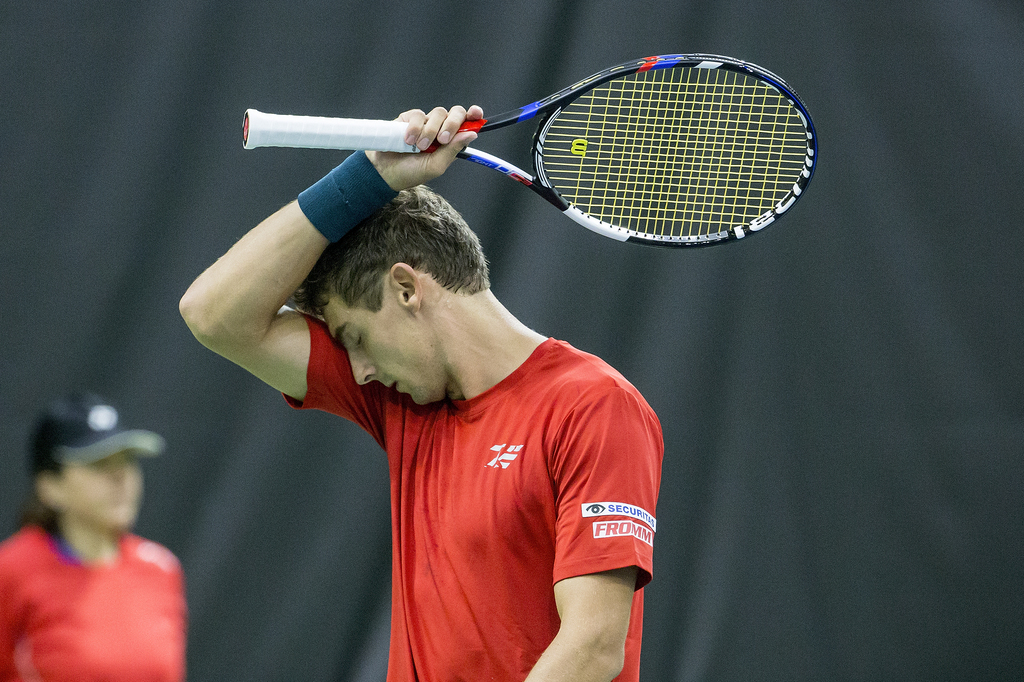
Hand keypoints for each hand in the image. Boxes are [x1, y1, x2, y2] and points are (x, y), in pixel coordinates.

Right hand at [367, 105, 482, 190]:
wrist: (384, 172)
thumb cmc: (411, 172)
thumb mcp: (436, 166)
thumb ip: (453, 149)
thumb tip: (472, 134)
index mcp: (450, 141)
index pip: (466, 124)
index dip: (473, 115)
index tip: (476, 113)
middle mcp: (440, 129)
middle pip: (454, 113)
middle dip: (452, 123)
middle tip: (442, 139)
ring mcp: (425, 123)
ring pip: (437, 113)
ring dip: (430, 130)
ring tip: (420, 146)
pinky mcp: (409, 118)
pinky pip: (418, 114)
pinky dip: (415, 127)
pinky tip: (408, 140)